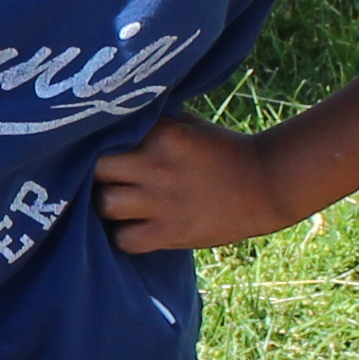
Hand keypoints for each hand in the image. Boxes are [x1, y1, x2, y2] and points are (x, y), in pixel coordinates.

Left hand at [91, 117, 288, 255]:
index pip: (107, 134)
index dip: (96, 142)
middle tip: (104, 178)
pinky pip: (125, 240)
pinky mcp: (170, 233)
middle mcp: (157, 166)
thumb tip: (111, 119)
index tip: (93, 148)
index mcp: (163, 134)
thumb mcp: (188, 124)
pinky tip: (135, 228)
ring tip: (119, 204)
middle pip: (96, 169)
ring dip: (107, 206)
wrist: (265, 184)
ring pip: (105, 205)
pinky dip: (125, 237)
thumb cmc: (222, 150)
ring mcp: (163, 202)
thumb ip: (152, 122)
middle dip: (95, 174)